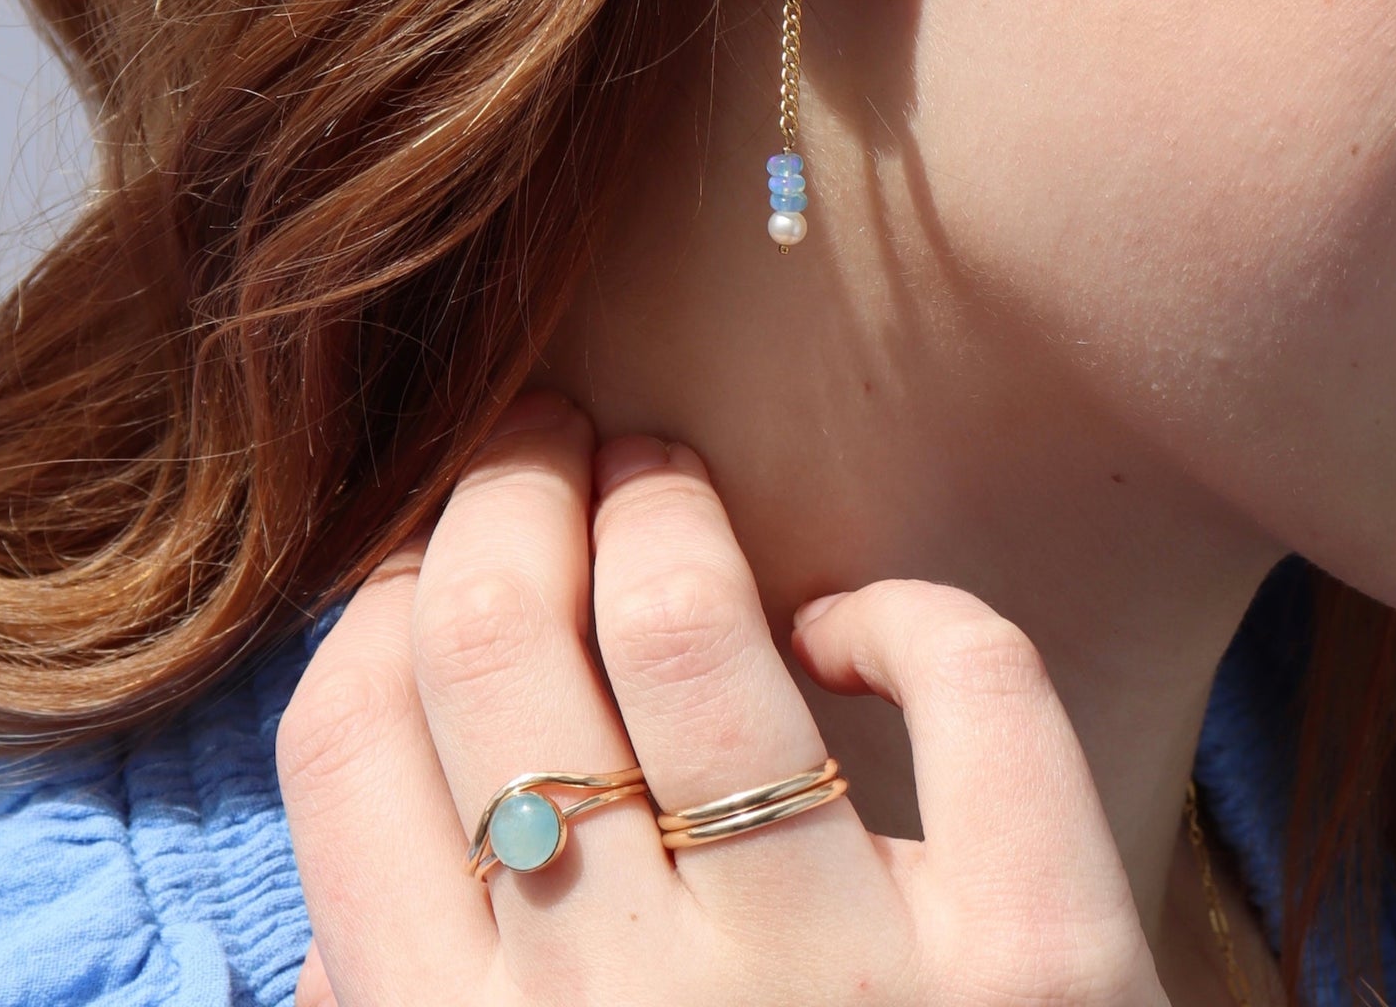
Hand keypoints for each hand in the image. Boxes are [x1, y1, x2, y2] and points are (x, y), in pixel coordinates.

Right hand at [277, 391, 1168, 1005]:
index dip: (380, 602)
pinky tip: (858, 628)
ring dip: (662, 504)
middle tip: (540, 442)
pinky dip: (910, 616)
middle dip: (504, 494)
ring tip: (657, 471)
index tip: (431, 552)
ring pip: (692, 624)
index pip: (346, 746)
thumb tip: (359, 888)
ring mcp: (841, 978)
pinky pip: (974, 688)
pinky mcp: (1048, 961)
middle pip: (498, 642)